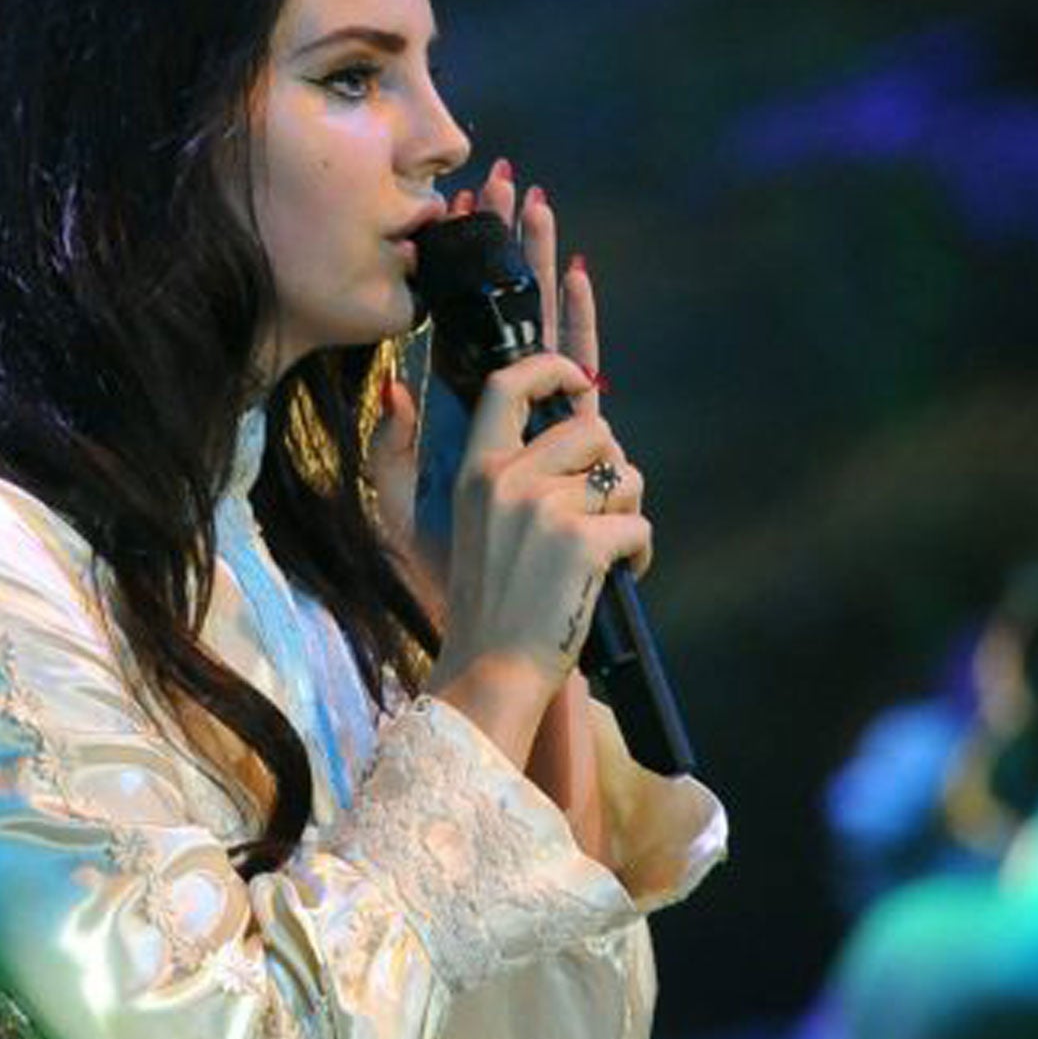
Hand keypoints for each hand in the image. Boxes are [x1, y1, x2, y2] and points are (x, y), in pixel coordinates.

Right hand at [426, 350, 649, 732]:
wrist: (490, 670)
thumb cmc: (476, 602)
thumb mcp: (433, 524)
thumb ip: (417, 457)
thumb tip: (398, 390)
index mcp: (475, 470)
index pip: (508, 385)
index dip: (553, 367)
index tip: (578, 382)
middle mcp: (507, 479)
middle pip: (593, 429)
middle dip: (609, 464)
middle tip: (594, 509)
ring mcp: (547, 510)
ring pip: (625, 476)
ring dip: (626, 511)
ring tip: (600, 550)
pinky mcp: (584, 544)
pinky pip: (639, 526)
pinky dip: (638, 554)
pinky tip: (614, 578)